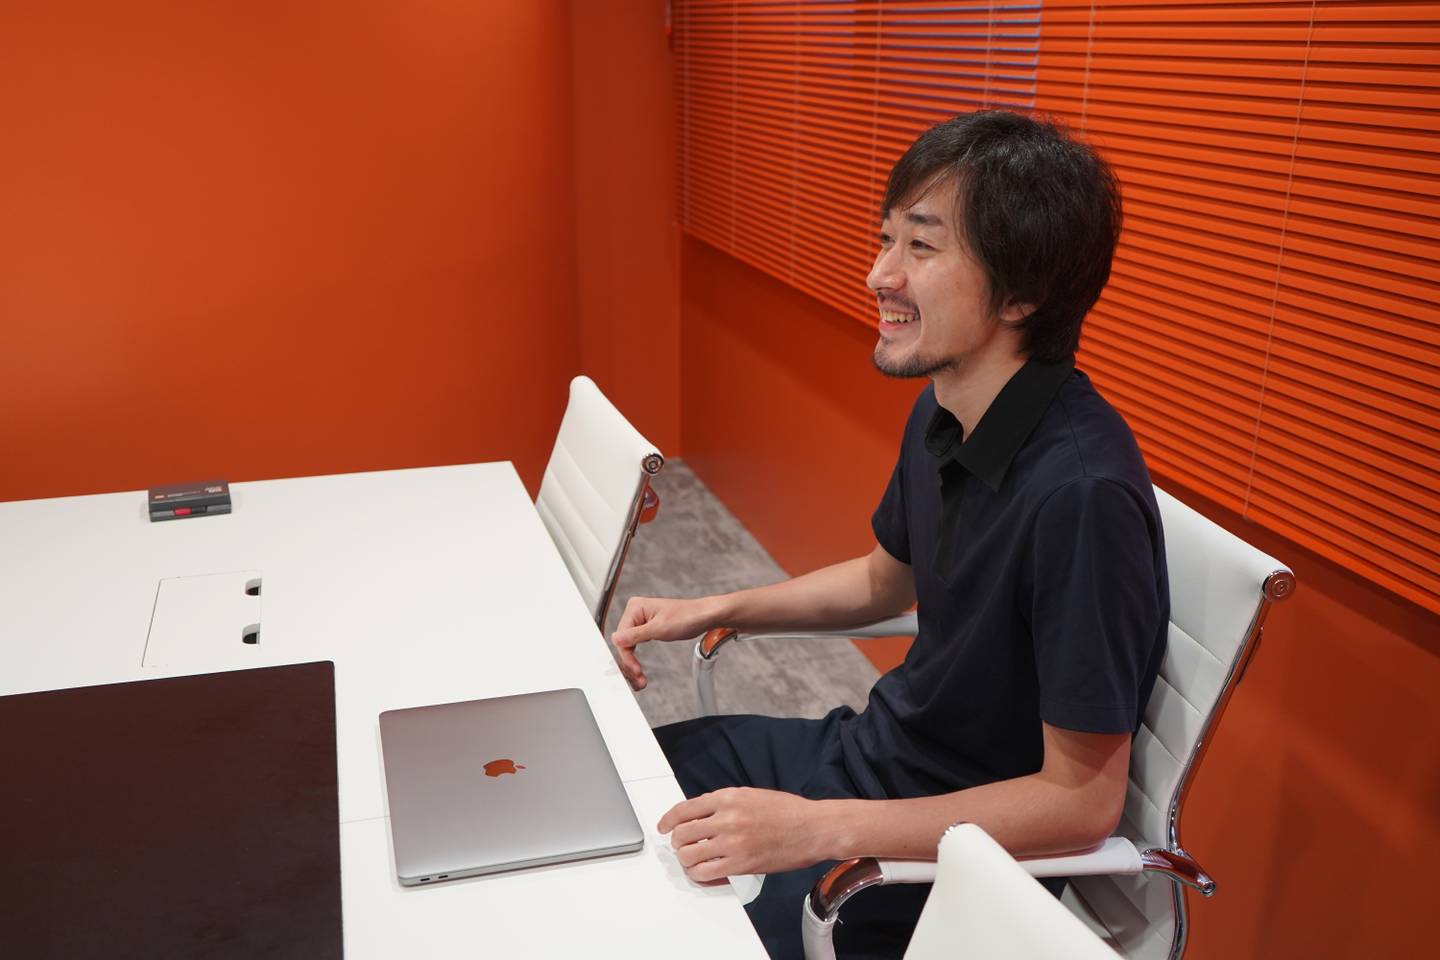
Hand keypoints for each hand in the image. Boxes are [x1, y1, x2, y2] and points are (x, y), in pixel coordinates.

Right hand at [611, 595, 718, 690]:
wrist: (703, 617)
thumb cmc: (687, 616)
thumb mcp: (660, 628)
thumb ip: (636, 634)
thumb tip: (616, 638)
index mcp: (635, 607)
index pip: (622, 636)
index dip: (627, 656)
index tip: (635, 670)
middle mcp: (635, 614)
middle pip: (623, 644)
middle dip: (630, 664)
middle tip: (638, 679)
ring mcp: (640, 623)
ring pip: (628, 649)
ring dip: (632, 666)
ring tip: (639, 681)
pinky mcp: (646, 631)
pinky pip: (635, 648)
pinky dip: (636, 661)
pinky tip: (638, 674)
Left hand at [657, 787, 836, 881]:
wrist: (812, 828)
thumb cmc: (787, 812)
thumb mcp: (750, 795)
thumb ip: (722, 803)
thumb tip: (698, 814)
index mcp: (728, 797)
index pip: (684, 809)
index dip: (668, 820)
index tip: (665, 826)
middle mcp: (727, 818)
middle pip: (682, 833)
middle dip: (678, 842)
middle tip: (682, 846)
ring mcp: (733, 842)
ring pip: (689, 855)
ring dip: (687, 860)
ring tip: (695, 860)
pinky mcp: (741, 864)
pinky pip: (705, 873)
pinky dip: (700, 875)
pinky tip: (705, 872)